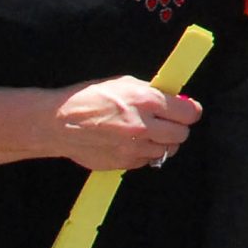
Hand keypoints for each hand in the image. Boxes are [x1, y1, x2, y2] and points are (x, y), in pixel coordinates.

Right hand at [51, 77, 201, 171]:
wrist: (57, 123)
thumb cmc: (88, 99)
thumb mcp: (123, 84)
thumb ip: (152, 92)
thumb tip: (175, 100)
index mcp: (145, 101)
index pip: (188, 113)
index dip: (189, 111)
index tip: (187, 110)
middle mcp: (143, 126)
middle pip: (182, 134)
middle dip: (178, 127)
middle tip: (168, 122)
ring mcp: (134, 148)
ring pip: (167, 150)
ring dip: (162, 142)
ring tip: (147, 132)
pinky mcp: (124, 163)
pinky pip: (148, 160)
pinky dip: (145, 153)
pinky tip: (132, 142)